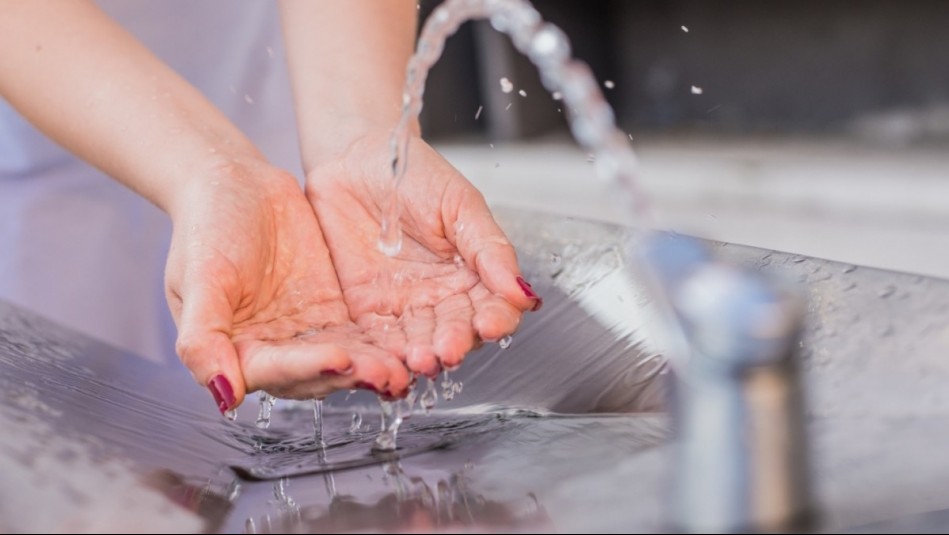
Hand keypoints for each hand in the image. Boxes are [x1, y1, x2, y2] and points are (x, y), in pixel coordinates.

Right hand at [164, 159, 412, 412]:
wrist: (235, 182)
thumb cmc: (206, 224)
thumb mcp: (197, 276)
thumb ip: (202, 337)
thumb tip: (222, 395)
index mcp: (235, 350)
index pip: (275, 372)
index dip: (307, 368)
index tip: (339, 358)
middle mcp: (272, 349)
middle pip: (315, 373)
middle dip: (350, 375)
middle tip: (388, 373)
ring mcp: (305, 332)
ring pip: (344, 359)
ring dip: (372, 366)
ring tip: (404, 368)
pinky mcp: (332, 311)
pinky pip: (361, 333)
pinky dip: (382, 343)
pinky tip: (408, 346)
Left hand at [306, 131, 541, 377]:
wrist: (353, 156)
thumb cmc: (412, 173)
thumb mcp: (460, 203)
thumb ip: (489, 247)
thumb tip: (522, 291)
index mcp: (472, 273)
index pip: (493, 307)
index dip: (495, 320)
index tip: (490, 325)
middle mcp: (441, 296)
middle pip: (456, 331)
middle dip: (454, 343)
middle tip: (448, 350)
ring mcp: (404, 305)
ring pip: (419, 342)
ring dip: (421, 356)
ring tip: (420, 360)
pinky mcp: (366, 309)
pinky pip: (377, 339)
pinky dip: (383, 355)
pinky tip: (389, 365)